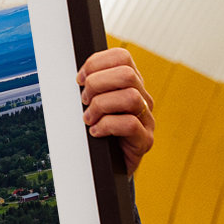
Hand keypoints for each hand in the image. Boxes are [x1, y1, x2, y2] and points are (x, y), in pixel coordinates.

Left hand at [77, 48, 154, 175]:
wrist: (107, 166)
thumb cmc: (98, 132)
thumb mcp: (92, 104)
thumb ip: (90, 87)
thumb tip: (77, 77)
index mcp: (130, 84)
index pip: (121, 57)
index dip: (96, 63)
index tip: (79, 79)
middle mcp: (142, 98)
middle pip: (127, 74)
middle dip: (97, 84)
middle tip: (84, 101)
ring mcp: (147, 119)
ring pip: (130, 97)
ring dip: (101, 106)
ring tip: (89, 119)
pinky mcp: (145, 140)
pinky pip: (130, 124)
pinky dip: (106, 126)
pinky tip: (96, 132)